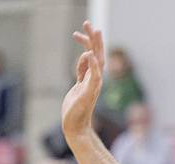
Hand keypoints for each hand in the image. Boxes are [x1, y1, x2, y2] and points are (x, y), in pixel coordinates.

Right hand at [61, 20, 104, 139]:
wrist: (76, 128)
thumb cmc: (80, 114)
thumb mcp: (86, 93)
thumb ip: (91, 76)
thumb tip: (93, 57)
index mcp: (96, 79)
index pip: (98, 55)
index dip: (95, 42)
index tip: (92, 28)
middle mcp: (94, 79)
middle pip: (95, 54)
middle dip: (91, 39)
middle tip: (87, 24)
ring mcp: (87, 82)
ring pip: (88, 60)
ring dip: (84, 47)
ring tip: (77, 34)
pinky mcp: (80, 87)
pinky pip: (82, 69)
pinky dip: (80, 61)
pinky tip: (79, 58)